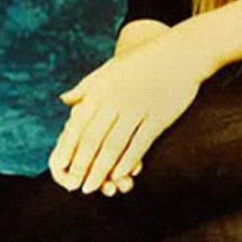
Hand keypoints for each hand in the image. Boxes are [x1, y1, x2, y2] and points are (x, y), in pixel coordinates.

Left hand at [48, 28, 204, 195]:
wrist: (182, 53)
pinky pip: (139, 145)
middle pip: (93, 139)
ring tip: (91, 187)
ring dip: (100, 170)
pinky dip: (127, 163)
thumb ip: (87, 86)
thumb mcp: (111, 68)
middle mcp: (117, 99)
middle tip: (73, 187)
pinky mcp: (158, 117)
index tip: (59, 170)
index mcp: (101, 88)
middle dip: (81, 166)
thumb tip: (63, 100)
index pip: (78, 125)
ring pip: (114, 146)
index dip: (67, 150)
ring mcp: (138, 108)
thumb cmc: (143, 61)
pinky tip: (119, 176)